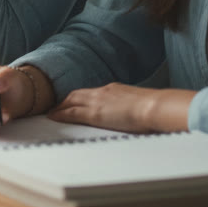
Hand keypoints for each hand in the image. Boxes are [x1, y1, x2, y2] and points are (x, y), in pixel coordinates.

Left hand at [49, 84, 193, 133]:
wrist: (155, 107)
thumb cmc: (155, 108)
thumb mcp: (141, 103)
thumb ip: (133, 106)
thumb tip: (136, 112)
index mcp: (114, 89)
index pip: (92, 92)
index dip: (81, 97)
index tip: (74, 101)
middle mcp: (102, 92)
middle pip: (77, 94)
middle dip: (66, 100)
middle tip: (56, 106)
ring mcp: (96, 102)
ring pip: (71, 102)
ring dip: (60, 107)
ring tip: (52, 112)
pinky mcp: (94, 114)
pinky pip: (71, 113)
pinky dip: (61, 114)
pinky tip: (53, 117)